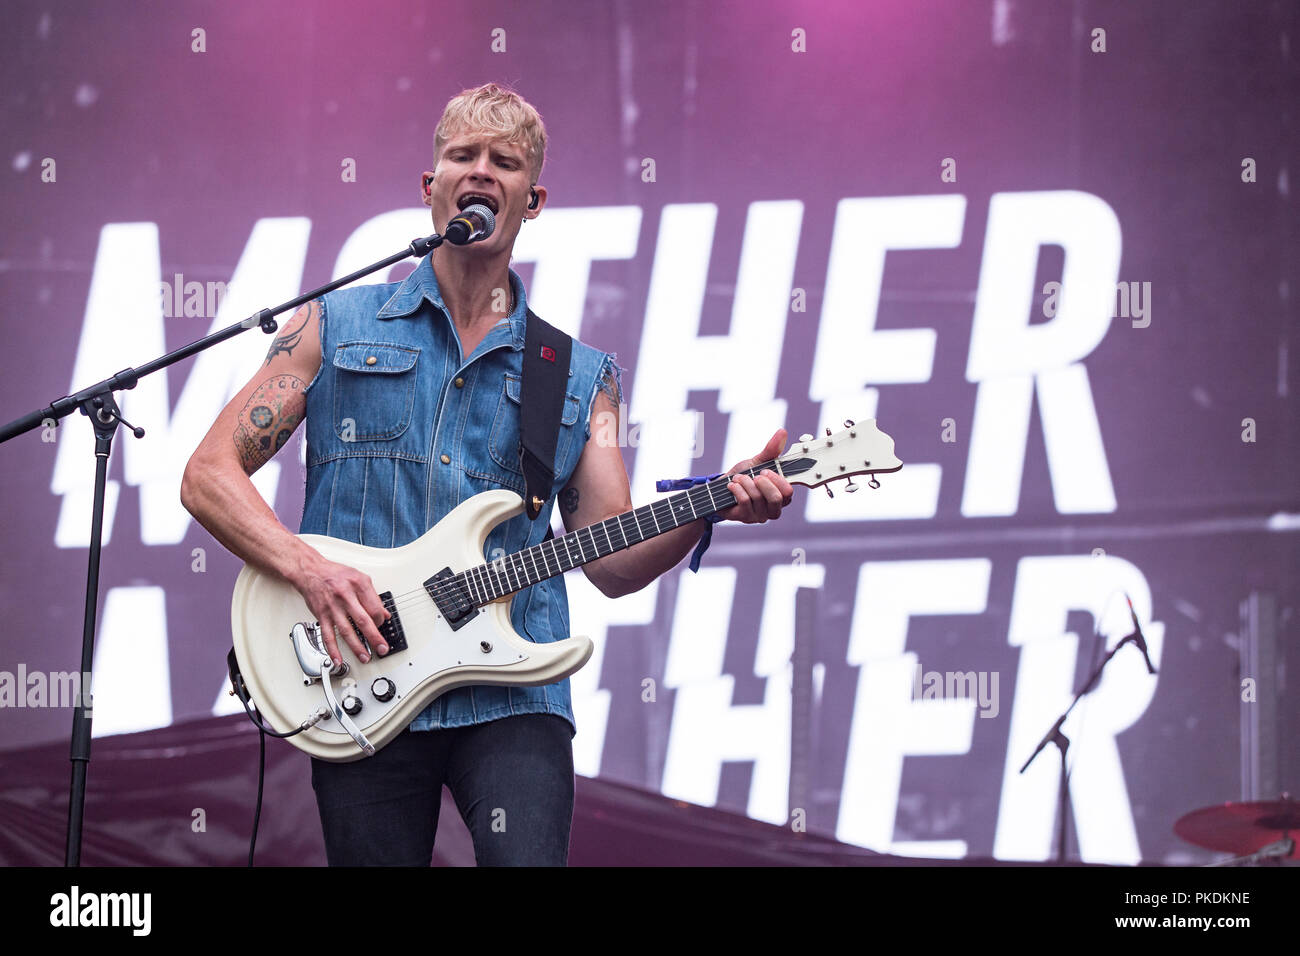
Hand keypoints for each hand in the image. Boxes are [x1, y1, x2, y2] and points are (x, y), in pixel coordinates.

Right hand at [293, 550, 389, 665]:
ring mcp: (332, 607)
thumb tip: (385, 613)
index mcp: (358, 584)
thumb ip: (373, 596)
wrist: (310, 571)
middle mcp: (345, 596)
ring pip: (346, 631)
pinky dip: (333, 649)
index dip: (381, 619)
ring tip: (365, 657)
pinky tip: (338, 659)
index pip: (375, 607)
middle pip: (363, 620)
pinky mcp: (322, 615)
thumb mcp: (359, 578)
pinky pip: (327, 635)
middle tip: (382, 649)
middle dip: (374, 637)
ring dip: (356, 646)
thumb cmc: (335, 574)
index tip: (382, 624)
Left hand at [717, 428, 793, 523]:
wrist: (719, 489)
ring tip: (738, 478)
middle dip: (763, 482)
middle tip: (754, 475)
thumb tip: (782, 432)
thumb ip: (771, 450)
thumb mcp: (757, 461)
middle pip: (777, 498)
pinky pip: (744, 501)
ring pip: (758, 497)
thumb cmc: (742, 476)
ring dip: (745, 482)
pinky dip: (736, 488)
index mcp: (781, 494)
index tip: (766, 469)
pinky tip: (732, 486)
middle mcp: (773, 507)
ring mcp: (760, 515)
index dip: (779, 479)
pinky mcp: (745, 517)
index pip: (789, 491)